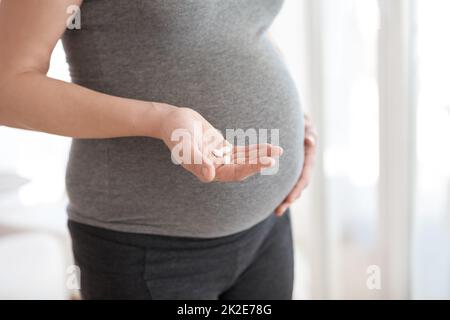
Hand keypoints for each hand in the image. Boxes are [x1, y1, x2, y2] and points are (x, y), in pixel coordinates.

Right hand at [159, 106, 283, 182]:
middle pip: (243, 167)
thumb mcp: (184, 146)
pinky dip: (254, 149)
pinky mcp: (224, 149)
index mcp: (208, 172)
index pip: (235, 172)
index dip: (252, 167)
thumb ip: (196, 161)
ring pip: (245, 159)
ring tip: (279, 150)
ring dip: (261, 155)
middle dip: (260, 161)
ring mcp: (221, 159)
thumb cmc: (176, 132)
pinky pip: (242, 151)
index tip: (267, 161)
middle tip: (277, 154)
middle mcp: (216, 169)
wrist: (172, 120)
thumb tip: (210, 176)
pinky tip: (268, 146)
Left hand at [275, 113, 316, 215]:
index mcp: (309, 157)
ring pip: (292, 185)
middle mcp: (304, 164)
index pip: (304, 177)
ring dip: (285, 198)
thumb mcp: (304, 123)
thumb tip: (310, 140)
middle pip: (298, 186)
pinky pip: (285, 180)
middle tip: (278, 211)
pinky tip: (272, 199)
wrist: (298, 118)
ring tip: (276, 210)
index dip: (296, 189)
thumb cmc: (299, 118)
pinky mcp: (290, 167)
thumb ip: (307, 131)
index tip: (289, 200)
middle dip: (289, 199)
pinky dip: (280, 190)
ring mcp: (298, 166)